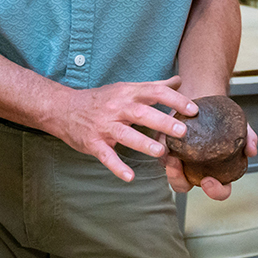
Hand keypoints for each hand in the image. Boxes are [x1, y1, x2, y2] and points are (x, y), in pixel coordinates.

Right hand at [47, 78, 197, 181]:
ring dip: (143, 142)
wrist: (63, 108)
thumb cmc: (101, 100)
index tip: (194, 110)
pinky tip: (130, 177)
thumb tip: (179, 80)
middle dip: (162, 121)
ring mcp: (104, 126)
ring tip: (160, 151)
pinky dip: (117, 166)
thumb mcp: (126, 89)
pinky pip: (106, 155)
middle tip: (183, 131)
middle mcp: (117, 108)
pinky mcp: (93, 143)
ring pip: (125, 134)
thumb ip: (153, 86)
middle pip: (141, 113)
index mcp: (127, 94)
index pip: (154, 93)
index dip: (175, 100)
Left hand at [165, 122, 257, 199]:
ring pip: (171, 175)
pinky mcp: (167, 149)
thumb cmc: (222, 118)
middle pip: (187, 186)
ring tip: (171, 155)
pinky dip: (162, 153)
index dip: (215, 191)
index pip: (220, 190)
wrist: (205, 99)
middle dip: (180, 181)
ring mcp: (181, 161)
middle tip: (181, 167)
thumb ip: (248, 137)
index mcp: (218, 171)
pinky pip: (161, 157)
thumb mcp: (239, 125)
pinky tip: (165, 142)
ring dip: (169, 170)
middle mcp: (198, 170)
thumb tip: (252, 150)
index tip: (209, 180)